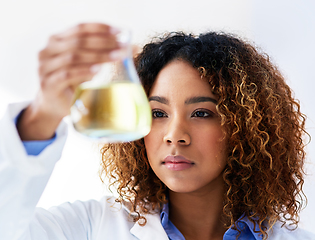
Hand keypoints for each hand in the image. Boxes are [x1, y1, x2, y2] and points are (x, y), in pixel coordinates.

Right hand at [17, 23, 125, 139]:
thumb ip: (105, 53)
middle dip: (103, 43)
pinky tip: (97, 70)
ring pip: (73, 56)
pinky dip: (84, 71)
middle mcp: (48, 50)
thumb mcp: (90, 64)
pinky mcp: (48, 83)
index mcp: (57, 40)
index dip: (100, 28)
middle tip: (122, 47)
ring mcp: (45, 67)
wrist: (56, 105)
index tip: (120, 32)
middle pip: (78, 41)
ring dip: (97, 56)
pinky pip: (67, 74)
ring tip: (115, 57)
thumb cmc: (75, 82)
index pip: (80, 28)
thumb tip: (134, 47)